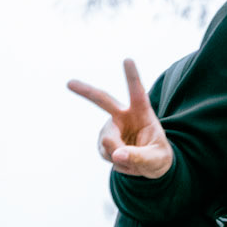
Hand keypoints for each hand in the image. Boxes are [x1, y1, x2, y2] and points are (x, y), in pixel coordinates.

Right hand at [67, 62, 173, 179]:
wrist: (149, 166)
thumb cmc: (157, 156)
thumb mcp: (157, 159)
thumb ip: (140, 157)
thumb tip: (116, 155)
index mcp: (142, 112)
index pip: (137, 92)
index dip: (132, 76)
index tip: (127, 60)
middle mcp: (124, 116)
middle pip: (103, 100)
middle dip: (85, 91)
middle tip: (69, 83)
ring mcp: (111, 128)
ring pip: (108, 141)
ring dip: (119, 155)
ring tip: (134, 161)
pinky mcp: (103, 141)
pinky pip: (106, 153)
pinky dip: (116, 162)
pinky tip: (124, 160)